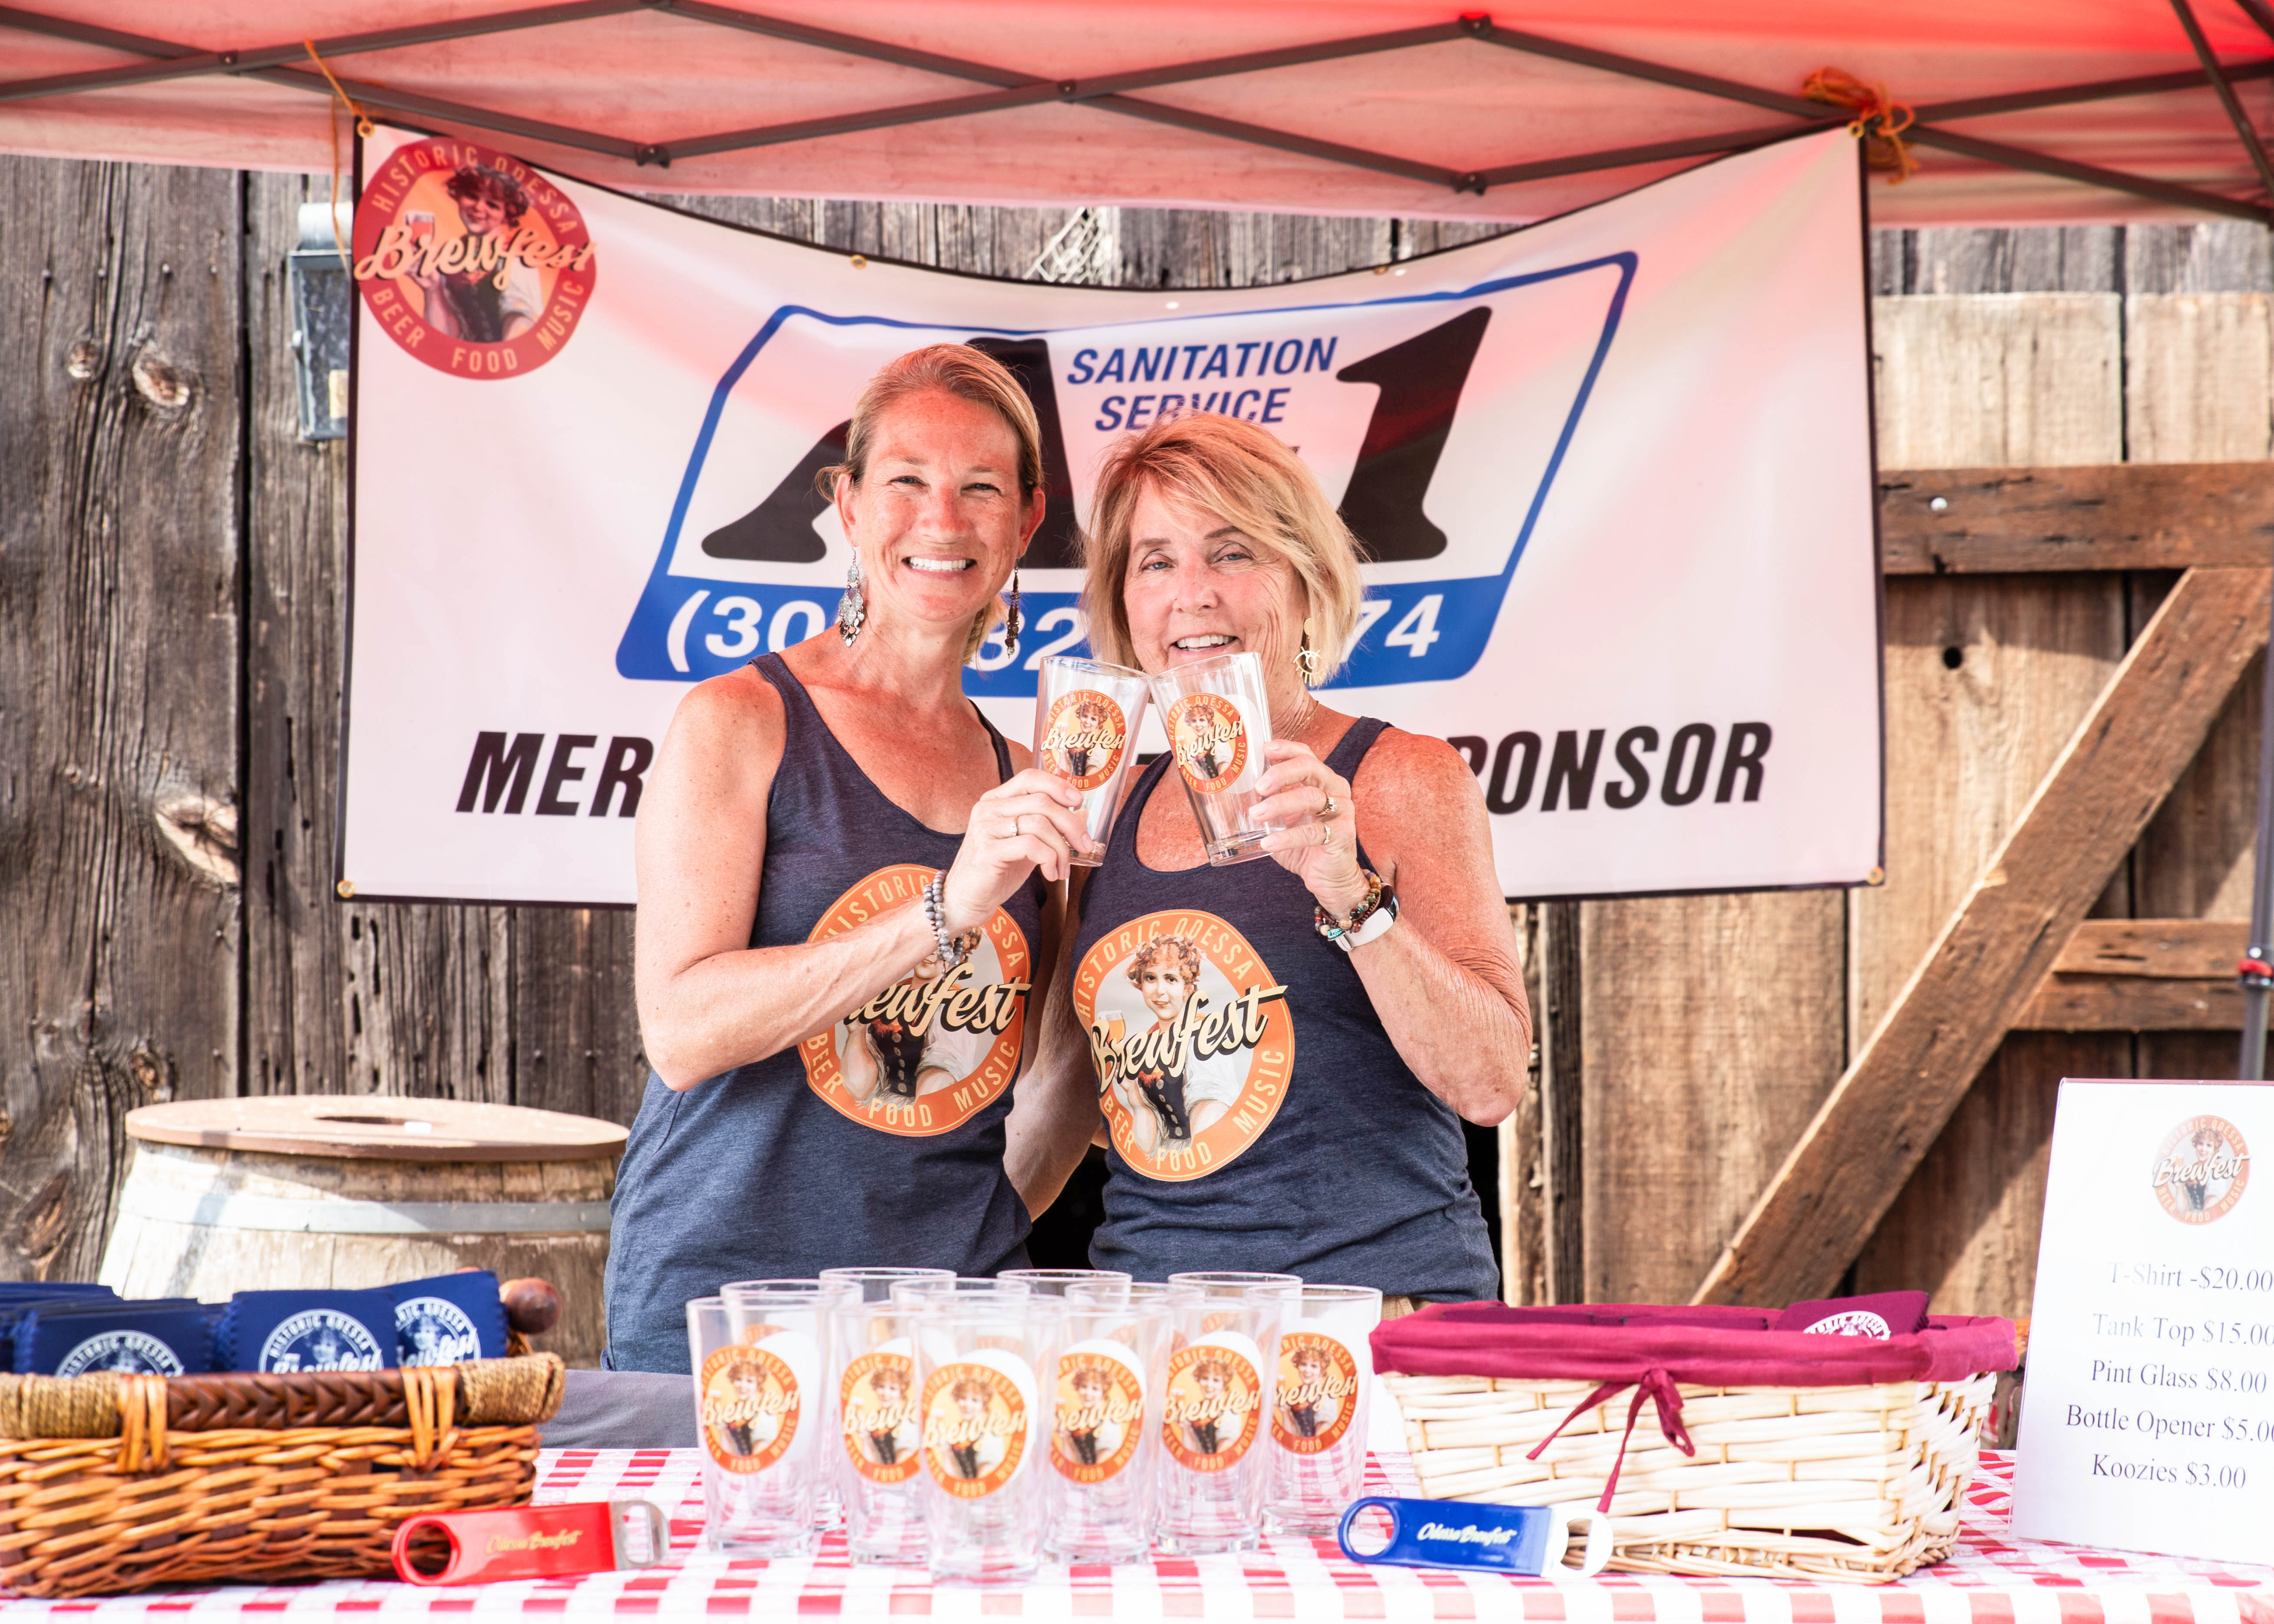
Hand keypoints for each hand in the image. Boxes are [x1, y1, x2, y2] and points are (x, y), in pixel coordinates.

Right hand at [938, 768, 1090, 930]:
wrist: (965, 900)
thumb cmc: (997, 871)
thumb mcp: (1026, 843)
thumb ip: (1048, 826)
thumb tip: (1083, 813)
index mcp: (996, 800)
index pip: (1030, 777)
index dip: (1058, 785)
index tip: (1079, 801)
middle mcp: (987, 808)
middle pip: (1042, 801)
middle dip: (1071, 824)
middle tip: (1084, 845)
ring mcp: (985, 828)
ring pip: (1040, 824)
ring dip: (1061, 848)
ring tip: (1063, 868)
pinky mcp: (987, 851)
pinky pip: (1031, 846)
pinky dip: (1049, 860)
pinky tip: (1051, 874)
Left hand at [1251, 740, 1369, 917]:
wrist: (1328, 877)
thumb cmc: (1302, 845)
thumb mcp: (1279, 822)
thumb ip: (1260, 808)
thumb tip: (1216, 805)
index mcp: (1320, 781)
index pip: (1305, 755)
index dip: (1287, 748)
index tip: (1264, 749)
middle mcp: (1334, 790)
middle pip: (1311, 768)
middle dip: (1282, 773)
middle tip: (1259, 786)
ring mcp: (1341, 811)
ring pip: (1312, 797)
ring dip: (1280, 804)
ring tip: (1256, 815)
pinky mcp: (1341, 835)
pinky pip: (1313, 832)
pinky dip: (1288, 837)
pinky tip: (1268, 843)